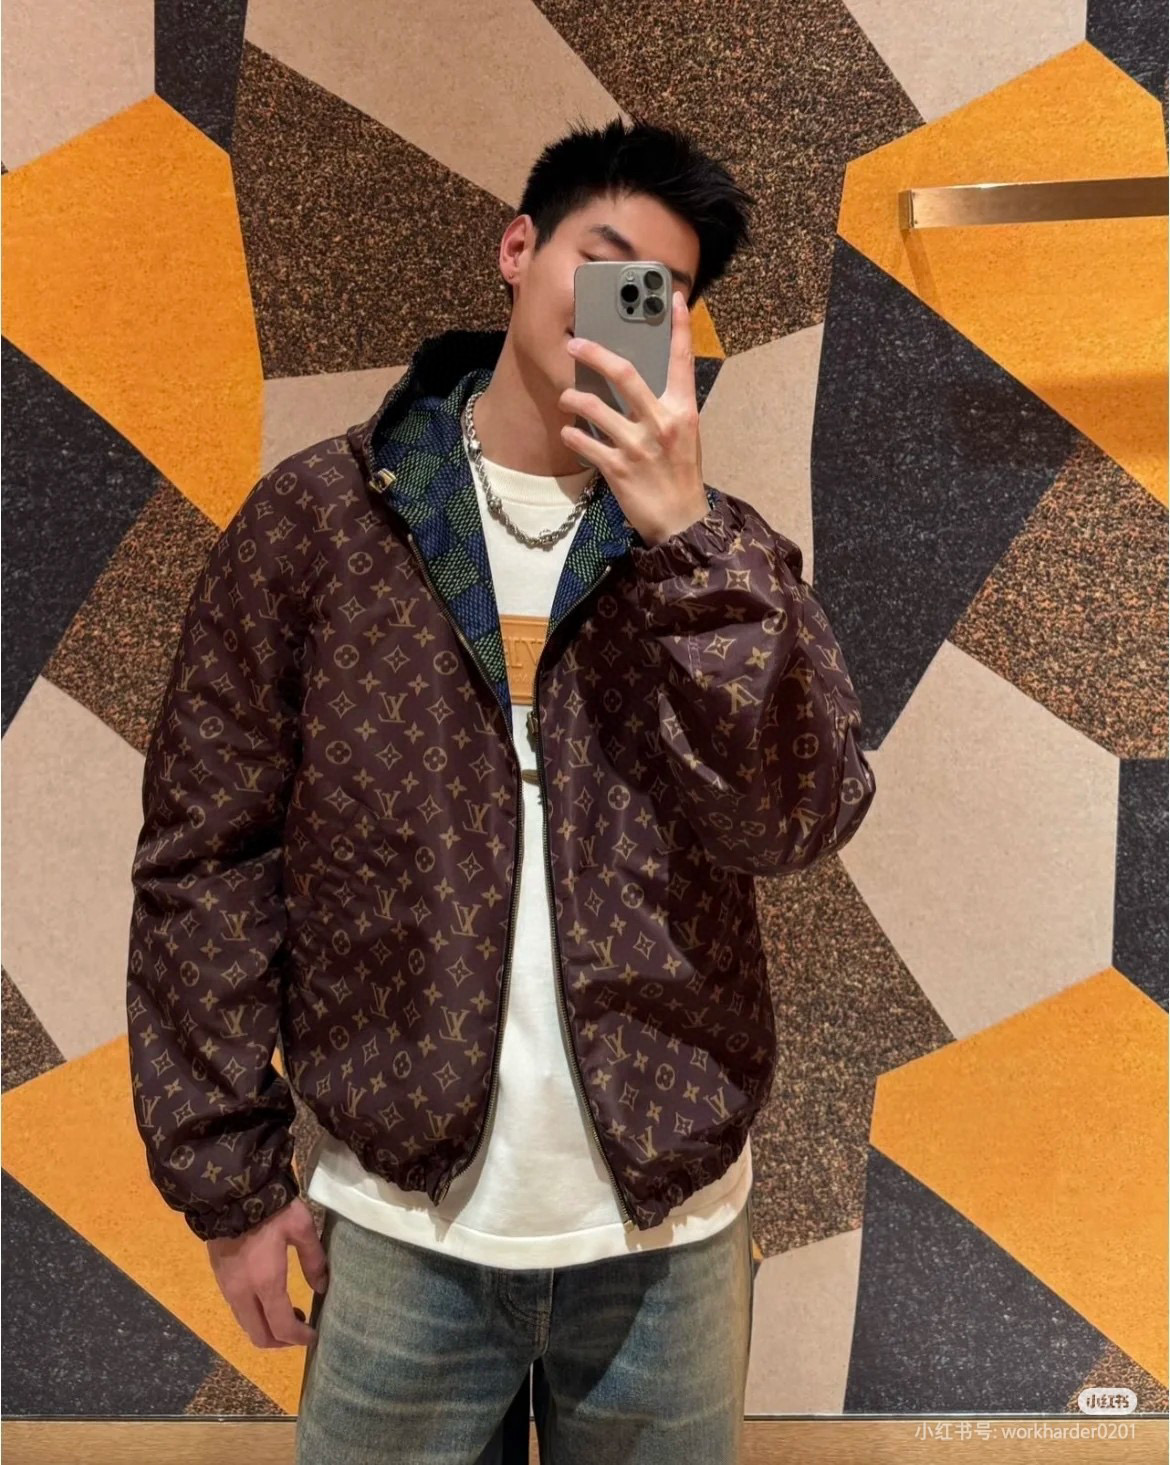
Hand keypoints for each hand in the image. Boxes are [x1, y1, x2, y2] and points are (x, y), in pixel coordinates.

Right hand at [207, 1196, 328, 1347]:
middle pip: (259, 1336)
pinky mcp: (220, 1279)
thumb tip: (322, 1287)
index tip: (314, 1336)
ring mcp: (228, 1288)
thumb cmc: (270, 1208)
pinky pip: (238, 1311)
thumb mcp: (301, 1227)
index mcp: (266, 1283)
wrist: (230, 1192)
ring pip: (246, 1325)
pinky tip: (269, 1298)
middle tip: (301, 1329)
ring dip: (267, 1328)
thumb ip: (314, 1259)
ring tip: (289, 1312)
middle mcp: (243, 1293)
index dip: (300, 1338)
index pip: (282, 1327)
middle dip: (282, 1342)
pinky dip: (255, 1316)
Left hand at [559, 290, 709, 545]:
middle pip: (624, 374)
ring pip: (595, 407)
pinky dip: (573, 435)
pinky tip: (569, 433)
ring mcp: (638, 446)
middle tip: (575, 344)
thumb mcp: (684, 437)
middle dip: (595, 354)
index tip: (673, 298)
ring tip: (566, 398)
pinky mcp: (618, 469)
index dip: (679, 327)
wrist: (680, 521)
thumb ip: (665, 408)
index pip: (682, 361)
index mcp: (683, 411)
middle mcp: (662, 423)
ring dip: (574, 399)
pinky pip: (585, 443)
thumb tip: (634, 383)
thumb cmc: (680, 476)